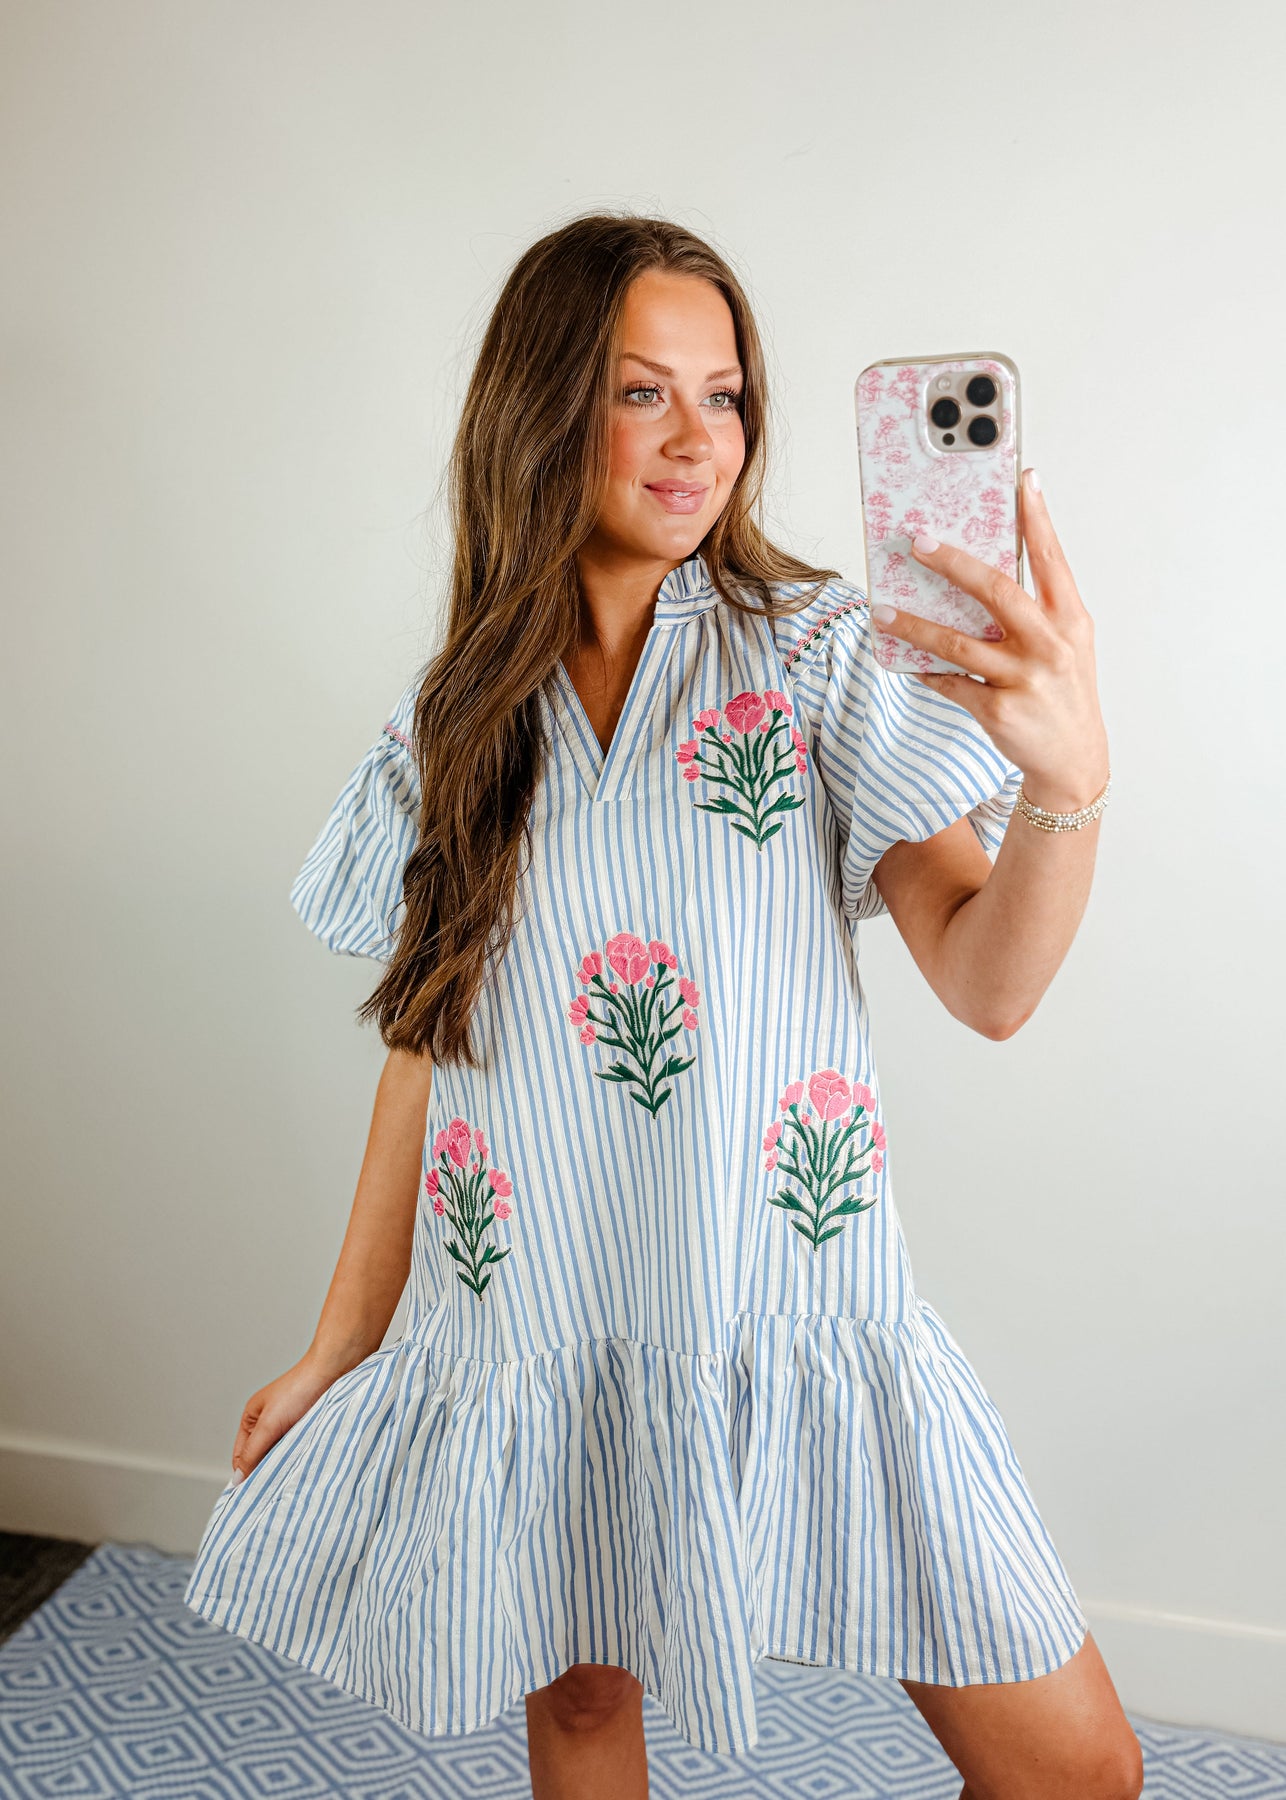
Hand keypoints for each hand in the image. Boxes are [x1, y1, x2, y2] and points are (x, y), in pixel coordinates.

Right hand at [230, 1352, 349, 1482]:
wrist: (334, 1369)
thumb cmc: (300, 1388)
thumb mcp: (269, 1424)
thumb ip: (252, 1452)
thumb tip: (237, 1479)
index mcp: (252, 1419)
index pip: (241, 1457)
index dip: (244, 1475)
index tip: (251, 1498)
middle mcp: (268, 1423)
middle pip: (261, 1458)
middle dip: (266, 1472)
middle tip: (273, 1493)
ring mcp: (289, 1426)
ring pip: (281, 1456)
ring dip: (285, 1465)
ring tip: (290, 1479)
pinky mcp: (307, 1428)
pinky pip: (298, 1449)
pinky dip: (299, 1458)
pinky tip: (304, 1466)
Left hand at [870, 468, 1109, 811]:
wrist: (1074, 761)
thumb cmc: (1063, 691)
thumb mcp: (1066, 644)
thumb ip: (1035, 609)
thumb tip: (977, 572)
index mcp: (1070, 619)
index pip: (1051, 558)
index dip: (1037, 518)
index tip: (1023, 478)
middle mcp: (1051, 645)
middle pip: (996, 591)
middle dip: (954, 563)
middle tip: (918, 541)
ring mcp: (1025, 679)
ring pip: (958, 642)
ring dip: (915, 625)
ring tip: (883, 610)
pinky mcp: (998, 710)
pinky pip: (950, 683)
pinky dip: (926, 671)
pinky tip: (905, 662)